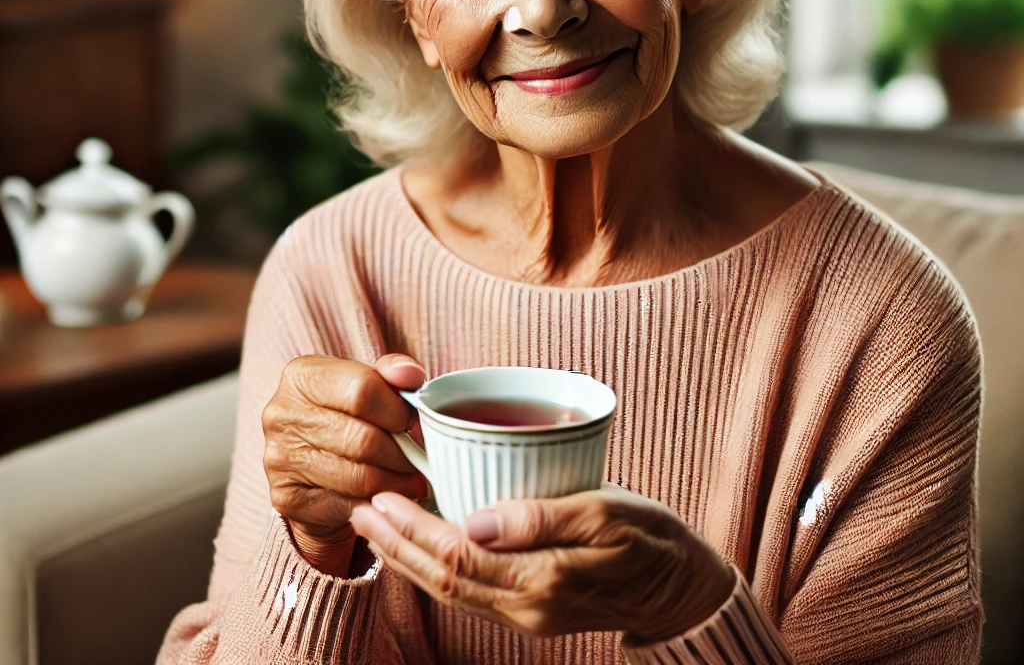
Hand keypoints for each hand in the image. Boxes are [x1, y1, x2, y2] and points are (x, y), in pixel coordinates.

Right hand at [262, 353, 428, 575]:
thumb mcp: (366, 384)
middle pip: (363, 438)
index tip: (416, 424)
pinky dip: (376, 504)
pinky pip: (346, 506)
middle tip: (421, 460)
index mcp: (302, 376)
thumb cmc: (346, 416)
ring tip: (412, 479)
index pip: (362, 389)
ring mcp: (280, 459)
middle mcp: (282, 415)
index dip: (399, 410)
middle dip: (402, 453)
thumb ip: (390, 373)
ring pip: (358, 477)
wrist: (311, 463)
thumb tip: (410, 374)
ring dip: (395, 482)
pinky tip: (388, 497)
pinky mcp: (286, 498)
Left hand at [349, 485, 733, 641]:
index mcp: (542, 580)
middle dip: (397, 545)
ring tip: (375, 528)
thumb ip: (542, 518)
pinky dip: (436, 571)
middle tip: (360, 510)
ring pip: (451, 593)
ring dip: (408, 560)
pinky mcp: (531, 612)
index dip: (414, 530)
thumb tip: (476, 521)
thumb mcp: (606, 512)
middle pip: (444, 580)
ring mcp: (528, 616)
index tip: (382, 497)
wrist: (679, 585)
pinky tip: (420, 549)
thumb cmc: (648, 536)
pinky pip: (470, 596)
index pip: (458, 558)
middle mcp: (527, 608)